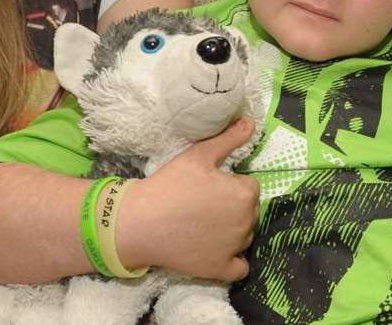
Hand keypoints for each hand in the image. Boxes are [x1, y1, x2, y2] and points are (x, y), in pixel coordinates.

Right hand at [118, 117, 259, 281]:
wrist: (140, 222)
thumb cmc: (170, 185)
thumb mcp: (199, 154)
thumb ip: (229, 138)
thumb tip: (251, 123)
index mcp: (244, 194)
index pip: (249, 186)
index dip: (230, 184)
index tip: (209, 185)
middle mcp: (247, 223)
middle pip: (249, 211)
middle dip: (233, 206)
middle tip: (203, 203)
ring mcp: (235, 249)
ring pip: (245, 236)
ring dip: (233, 230)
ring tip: (203, 223)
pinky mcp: (221, 269)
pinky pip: (240, 266)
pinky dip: (233, 259)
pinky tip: (216, 249)